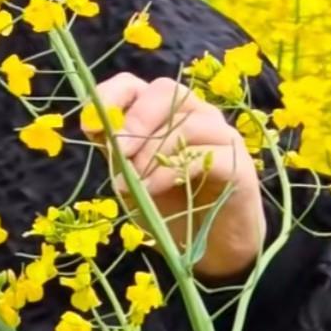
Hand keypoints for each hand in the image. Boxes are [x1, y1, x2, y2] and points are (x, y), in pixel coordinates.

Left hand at [84, 72, 266, 281]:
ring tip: (133, 183)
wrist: (211, 246)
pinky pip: (206, 154)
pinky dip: (171, 171)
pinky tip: (152, 189)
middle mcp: (196, 114)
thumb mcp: (131, 178)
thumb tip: (95, 124)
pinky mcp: (239, 164)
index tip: (91, 125)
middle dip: (137, 119)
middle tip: (119, 151)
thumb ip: (116, 151)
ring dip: (152, 151)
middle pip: (166, 90)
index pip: (136, 84)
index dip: (111, 96)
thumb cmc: (171, 206)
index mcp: (164, 113)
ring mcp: (221, 136)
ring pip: (187, 122)